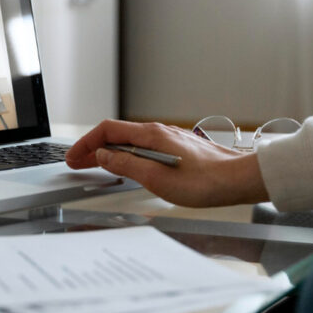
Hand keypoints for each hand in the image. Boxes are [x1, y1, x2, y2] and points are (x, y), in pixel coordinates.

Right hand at [65, 119, 269, 207]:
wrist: (239, 179)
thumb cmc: (205, 181)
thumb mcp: (157, 179)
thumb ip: (126, 165)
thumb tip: (103, 157)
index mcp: (150, 136)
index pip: (107, 131)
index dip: (86, 144)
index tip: (73, 158)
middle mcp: (158, 132)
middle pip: (116, 135)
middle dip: (93, 148)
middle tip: (76, 163)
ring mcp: (168, 139)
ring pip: (129, 141)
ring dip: (108, 152)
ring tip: (94, 166)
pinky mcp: (177, 148)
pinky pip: (142, 147)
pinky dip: (125, 155)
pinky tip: (125, 166)